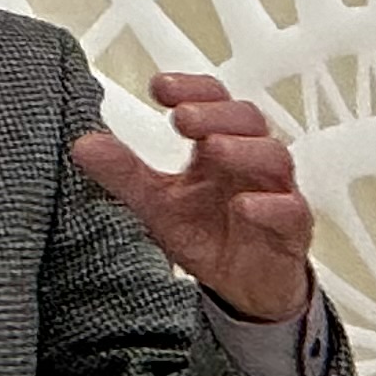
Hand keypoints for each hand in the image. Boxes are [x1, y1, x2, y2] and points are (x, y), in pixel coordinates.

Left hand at [73, 73, 316, 324]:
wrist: (243, 288)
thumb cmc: (208, 235)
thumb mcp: (157, 205)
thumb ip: (125, 175)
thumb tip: (84, 145)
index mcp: (220, 146)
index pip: (214, 102)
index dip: (192, 90)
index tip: (160, 87)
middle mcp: (251, 162)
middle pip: (248, 120)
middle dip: (215, 113)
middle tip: (181, 118)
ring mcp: (276, 192)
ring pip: (274, 156)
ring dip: (242, 149)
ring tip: (212, 149)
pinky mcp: (291, 230)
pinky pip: (291, 210)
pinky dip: (270, 205)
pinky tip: (245, 206)